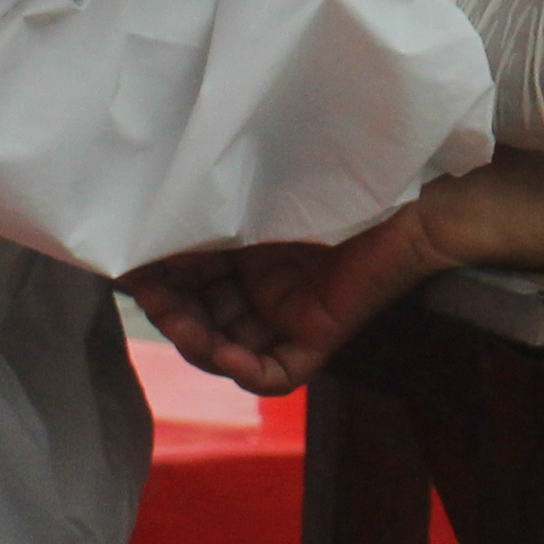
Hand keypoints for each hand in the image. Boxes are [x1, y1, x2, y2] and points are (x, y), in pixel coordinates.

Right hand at [126, 199, 456, 393]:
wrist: (415, 188)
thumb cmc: (337, 170)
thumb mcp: (254, 188)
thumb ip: (206, 208)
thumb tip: (143, 229)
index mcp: (241, 250)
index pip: (183, 280)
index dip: (154, 281)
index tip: (128, 268)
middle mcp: (261, 287)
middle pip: (198, 319)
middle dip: (170, 314)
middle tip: (152, 300)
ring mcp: (289, 315)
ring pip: (226, 350)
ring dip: (200, 345)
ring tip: (187, 329)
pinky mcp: (320, 335)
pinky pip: (275, 373)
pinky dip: (245, 371)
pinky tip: (227, 355)